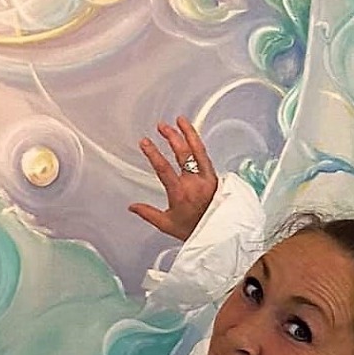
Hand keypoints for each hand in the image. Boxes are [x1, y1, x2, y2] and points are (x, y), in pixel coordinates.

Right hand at [128, 116, 218, 241]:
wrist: (221, 233)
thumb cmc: (195, 230)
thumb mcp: (168, 225)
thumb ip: (148, 214)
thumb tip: (132, 206)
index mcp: (181, 193)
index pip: (164, 169)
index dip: (153, 154)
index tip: (145, 142)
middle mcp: (195, 182)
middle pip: (183, 154)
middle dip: (171, 137)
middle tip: (161, 126)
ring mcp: (207, 178)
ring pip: (198, 150)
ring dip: (188, 134)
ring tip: (180, 121)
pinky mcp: (216, 176)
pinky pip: (206, 156)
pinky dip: (198, 143)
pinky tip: (192, 136)